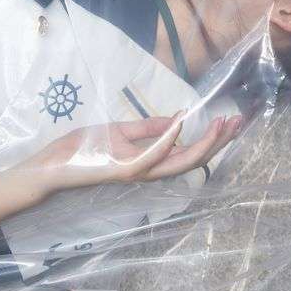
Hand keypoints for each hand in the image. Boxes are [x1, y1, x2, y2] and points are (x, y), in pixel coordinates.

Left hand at [18, 113, 242, 193]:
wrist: (51, 167)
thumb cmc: (82, 149)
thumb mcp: (119, 132)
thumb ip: (148, 128)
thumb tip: (179, 118)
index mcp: (148, 161)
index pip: (188, 152)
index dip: (212, 139)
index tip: (231, 120)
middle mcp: (148, 170)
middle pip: (192, 159)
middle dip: (218, 142)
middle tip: (239, 122)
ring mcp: (136, 172)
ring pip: (179, 162)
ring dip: (203, 143)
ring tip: (222, 124)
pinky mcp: (122, 170)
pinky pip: (150, 156)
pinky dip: (167, 140)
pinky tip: (180, 124)